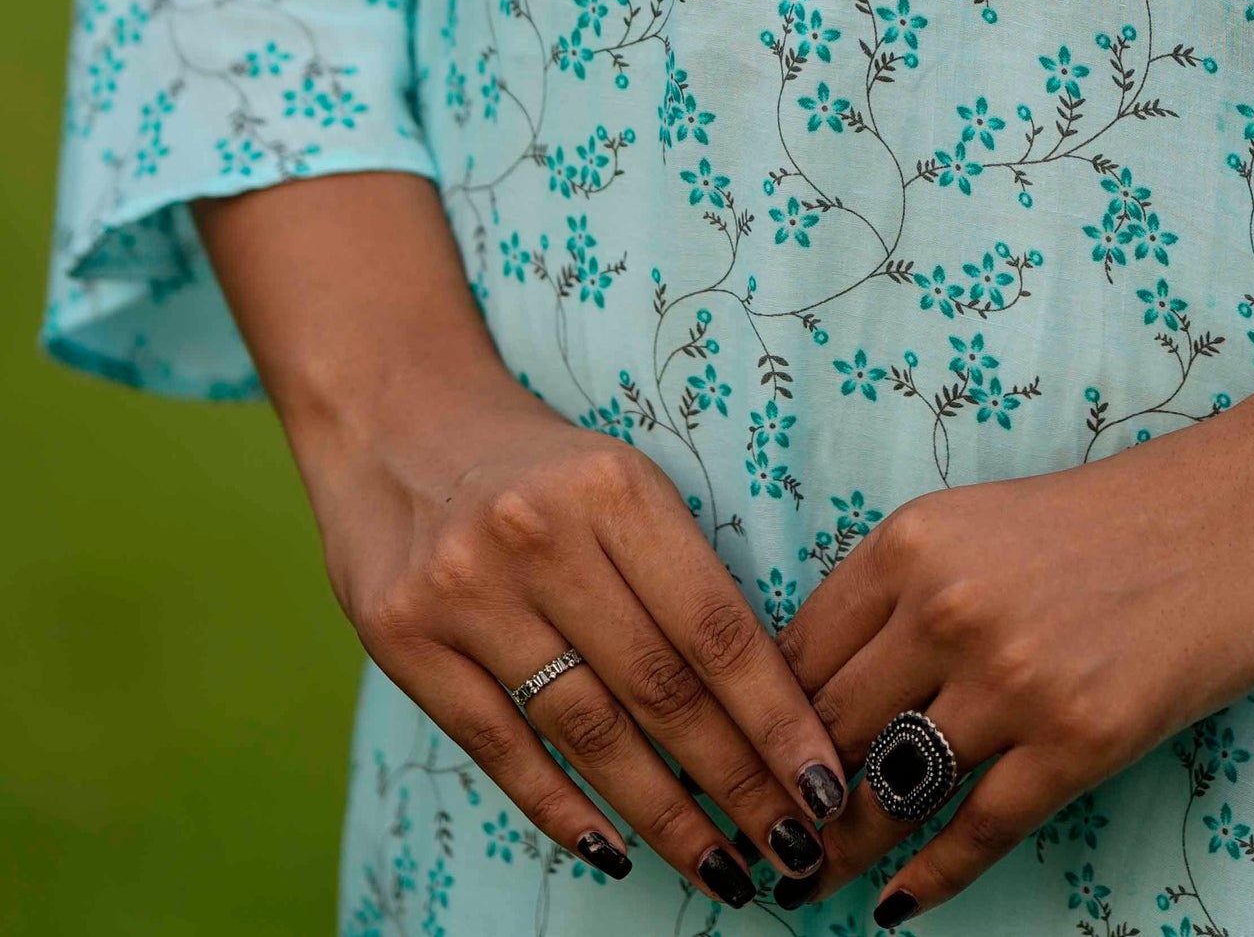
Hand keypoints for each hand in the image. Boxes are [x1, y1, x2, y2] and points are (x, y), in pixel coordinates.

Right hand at [299, 367, 844, 903]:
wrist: (395, 418)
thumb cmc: (540, 467)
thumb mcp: (620, 482)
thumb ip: (679, 574)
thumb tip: (767, 706)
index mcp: (613, 488)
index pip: (714, 626)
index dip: (776, 717)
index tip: (826, 783)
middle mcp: (538, 537)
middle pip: (659, 689)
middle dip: (737, 782)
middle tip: (792, 848)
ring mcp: (464, 591)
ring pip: (586, 731)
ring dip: (663, 815)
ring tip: (720, 865)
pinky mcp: (402, 639)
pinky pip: (498, 748)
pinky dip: (561, 808)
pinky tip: (614, 850)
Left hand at [776, 412, 1253, 922]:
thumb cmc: (1129, 512)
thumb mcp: (993, 523)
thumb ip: (917, 592)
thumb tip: (843, 684)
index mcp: (914, 539)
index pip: (798, 650)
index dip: (758, 722)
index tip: (738, 767)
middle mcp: (948, 606)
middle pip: (828, 727)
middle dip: (786, 795)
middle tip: (759, 844)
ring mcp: (1013, 678)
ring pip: (888, 789)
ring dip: (841, 849)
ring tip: (808, 883)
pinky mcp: (1079, 741)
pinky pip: (977, 831)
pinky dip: (929, 878)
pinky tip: (898, 905)